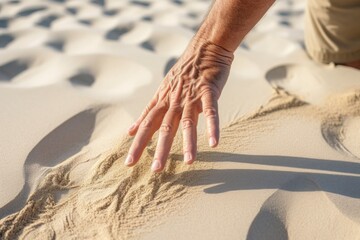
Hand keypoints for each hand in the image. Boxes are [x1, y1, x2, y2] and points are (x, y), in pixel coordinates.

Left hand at [125, 40, 232, 171]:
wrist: (204, 50)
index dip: (138, 144)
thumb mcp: (161, 91)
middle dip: (160, 149)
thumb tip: (131, 130)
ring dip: (189, 142)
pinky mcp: (209, 92)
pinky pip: (211, 112)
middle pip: (165, 127)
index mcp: (162, 102)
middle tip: (156, 170)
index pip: (146, 126)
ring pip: (188, 122)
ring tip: (189, 162)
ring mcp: (191, 97)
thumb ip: (147, 112)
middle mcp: (174, 101)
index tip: (129, 163)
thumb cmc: (182, 73)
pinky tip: (214, 143)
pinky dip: (212, 127)